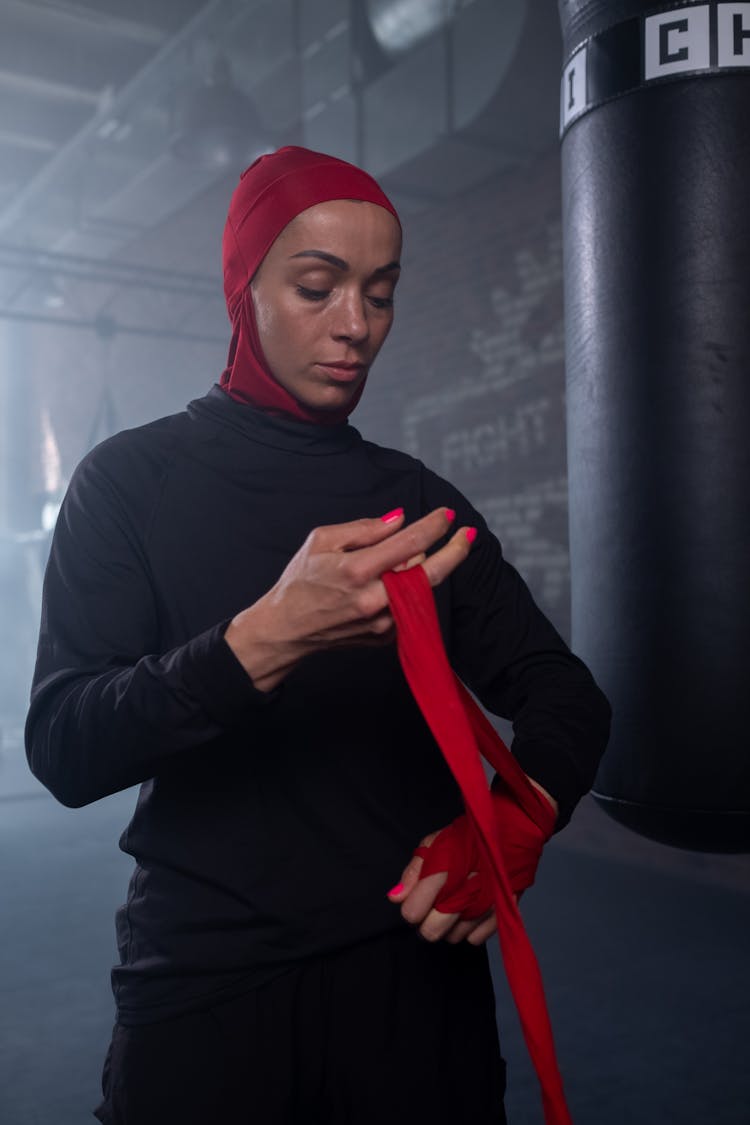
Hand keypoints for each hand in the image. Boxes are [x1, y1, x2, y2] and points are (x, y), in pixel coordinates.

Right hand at [225, 507, 474, 690]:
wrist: (286, 629)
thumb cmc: (300, 580)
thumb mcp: (321, 541)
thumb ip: (363, 529)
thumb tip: (399, 520)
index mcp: (356, 570)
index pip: (408, 543)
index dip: (433, 526)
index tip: (447, 515)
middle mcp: (373, 599)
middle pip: (429, 574)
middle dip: (454, 552)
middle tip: (467, 535)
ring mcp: (381, 622)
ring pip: (420, 591)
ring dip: (422, 570)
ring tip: (408, 556)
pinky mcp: (384, 637)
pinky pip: (409, 608)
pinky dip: (408, 590)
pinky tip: (392, 581)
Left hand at [386, 774, 555, 945]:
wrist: (513, 830)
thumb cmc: (469, 836)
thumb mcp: (435, 842)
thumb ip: (413, 871)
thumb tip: (395, 898)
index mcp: (444, 872)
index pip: (413, 912)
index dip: (411, 909)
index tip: (416, 901)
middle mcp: (465, 893)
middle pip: (432, 931)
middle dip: (427, 922)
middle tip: (433, 907)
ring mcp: (485, 906)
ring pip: (454, 937)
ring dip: (450, 925)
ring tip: (455, 903)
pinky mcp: (503, 913)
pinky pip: (476, 939)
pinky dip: (470, 929)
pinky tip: (470, 910)